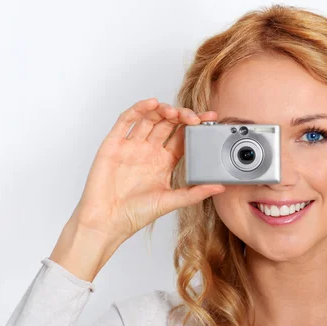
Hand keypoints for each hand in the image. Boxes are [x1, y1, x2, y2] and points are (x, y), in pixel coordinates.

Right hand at [68, 98, 224, 244]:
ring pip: (149, 118)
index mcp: (163, 161)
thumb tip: (220, 186)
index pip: (182, 137)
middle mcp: (149, 150)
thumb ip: (195, 193)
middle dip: (182, 116)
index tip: (210, 118)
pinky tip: (151, 104)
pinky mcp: (114, 143)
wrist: (106, 222)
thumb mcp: (170, 201)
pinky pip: (126, 120)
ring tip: (174, 112)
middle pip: (168, 124)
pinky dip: (138, 109)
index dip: (196, 126)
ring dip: (163, 110)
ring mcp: (132, 145)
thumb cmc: (135, 214)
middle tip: (193, 117)